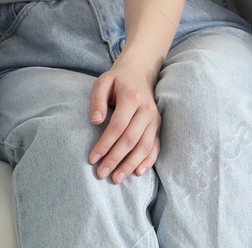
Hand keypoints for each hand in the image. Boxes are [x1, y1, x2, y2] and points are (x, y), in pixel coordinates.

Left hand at [88, 58, 160, 181]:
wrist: (140, 73)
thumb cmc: (117, 80)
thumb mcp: (102, 82)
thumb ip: (97, 100)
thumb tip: (95, 121)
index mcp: (132, 98)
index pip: (117, 126)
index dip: (104, 144)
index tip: (92, 158)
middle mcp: (147, 110)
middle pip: (130, 140)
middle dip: (115, 159)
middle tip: (101, 174)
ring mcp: (155, 120)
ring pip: (144, 147)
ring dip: (130, 165)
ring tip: (116, 178)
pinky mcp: (159, 127)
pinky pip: (155, 147)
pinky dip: (147, 162)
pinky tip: (137, 173)